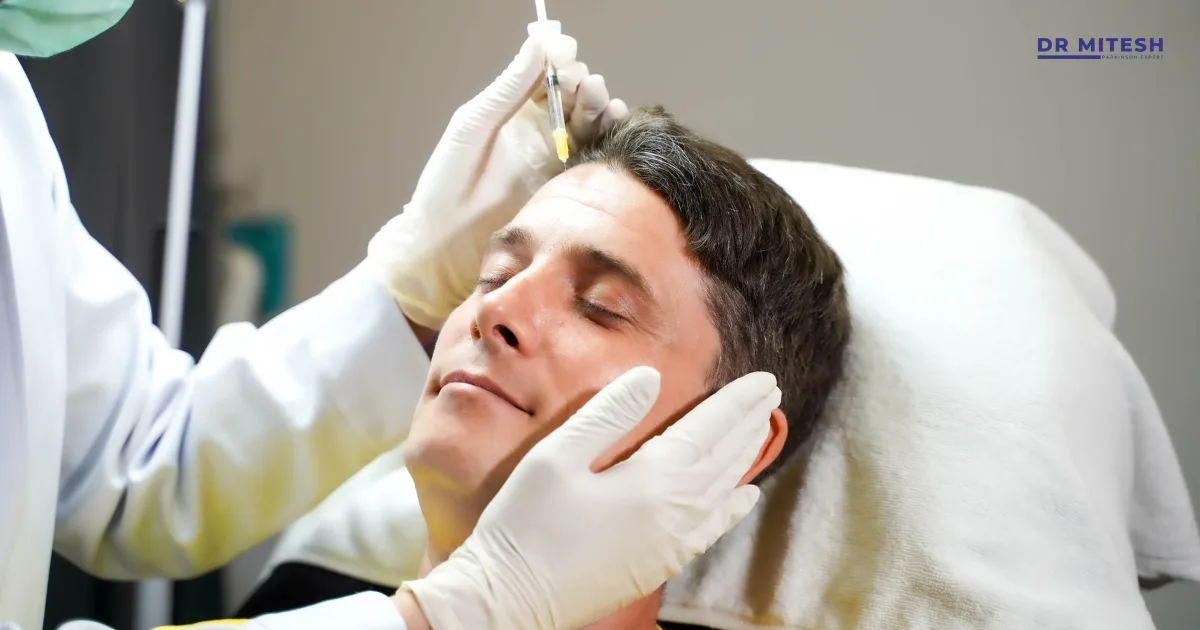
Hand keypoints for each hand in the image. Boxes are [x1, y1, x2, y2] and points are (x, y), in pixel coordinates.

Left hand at [367, 28, 628, 329]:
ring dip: (601, 105)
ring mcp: (555, 157)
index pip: (547, 76)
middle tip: (585, 87)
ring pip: (591, 121)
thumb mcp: (474, 125)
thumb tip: (538, 45)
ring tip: (603, 102)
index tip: (566, 59)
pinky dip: (610, 134)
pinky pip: (595, 155)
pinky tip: (614, 122)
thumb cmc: (448, 183)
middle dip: (585, 85)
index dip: (560, 63)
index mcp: (514, 110)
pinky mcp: (567, 185)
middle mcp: (538, 130)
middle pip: (575, 96)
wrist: (447, 242)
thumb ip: (508, 89)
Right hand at [396, 367, 779, 629]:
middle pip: (724, 458)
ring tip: (760, 430)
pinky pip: (712, 529)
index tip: (763, 380)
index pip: (710, 429)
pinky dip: (732, 507)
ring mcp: (671, 544)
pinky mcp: (659, 566)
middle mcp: (675, 514)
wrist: (509, 600)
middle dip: (749, 423)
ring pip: (723, 491)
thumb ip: (608, 413)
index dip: (737, 402)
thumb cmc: (525, 524)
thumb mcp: (556, 456)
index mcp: (653, 479)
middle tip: (770, 395)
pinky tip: (744, 496)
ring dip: (745, 457)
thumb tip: (651, 376)